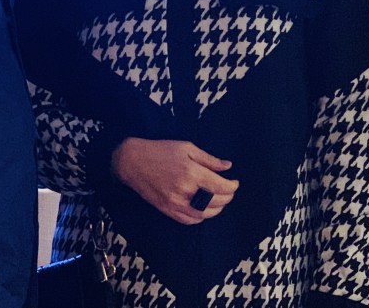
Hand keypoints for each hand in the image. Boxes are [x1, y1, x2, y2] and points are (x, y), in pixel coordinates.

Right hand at [112, 137, 238, 224]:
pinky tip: (204, 209)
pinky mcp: (167, 210)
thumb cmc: (160, 151)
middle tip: (230, 191)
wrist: (133, 162)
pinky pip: (189, 220)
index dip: (232, 186)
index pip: (220, 186)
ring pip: (204, 214)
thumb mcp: (187, 148)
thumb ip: (209, 159)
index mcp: (192, 173)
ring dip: (217, 209)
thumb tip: (228, 166)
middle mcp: (185, 191)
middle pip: (215, 202)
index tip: (235, 182)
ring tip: (220, 200)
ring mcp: (175, 203)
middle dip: (227, 197)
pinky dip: (201, 217)